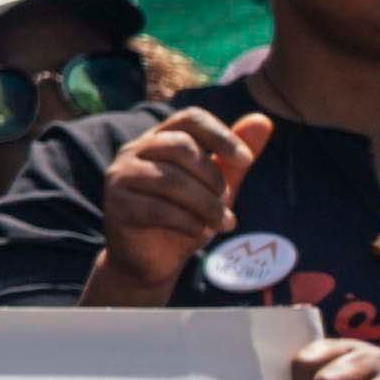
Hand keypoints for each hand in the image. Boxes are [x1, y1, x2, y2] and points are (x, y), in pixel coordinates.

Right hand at [97, 107, 271, 295]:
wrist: (152, 261)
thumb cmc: (185, 217)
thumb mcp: (216, 188)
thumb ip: (234, 159)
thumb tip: (263, 120)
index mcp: (158, 139)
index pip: (189, 119)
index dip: (221, 135)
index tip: (246, 160)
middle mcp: (134, 151)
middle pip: (181, 146)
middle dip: (214, 179)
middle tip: (228, 207)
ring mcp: (120, 176)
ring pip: (170, 179)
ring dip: (206, 205)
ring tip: (222, 225)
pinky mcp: (116, 205)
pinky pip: (158, 209)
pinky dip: (188, 223)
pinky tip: (199, 233)